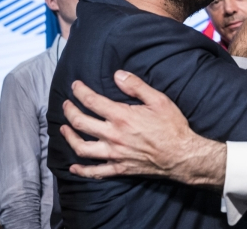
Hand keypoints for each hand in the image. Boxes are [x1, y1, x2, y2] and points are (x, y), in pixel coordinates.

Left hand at [61, 70, 225, 188]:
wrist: (182, 155)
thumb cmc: (172, 126)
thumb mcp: (159, 100)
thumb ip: (136, 86)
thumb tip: (118, 74)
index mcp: (122, 117)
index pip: (92, 101)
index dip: (80, 91)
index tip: (76, 86)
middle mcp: (113, 136)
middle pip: (80, 123)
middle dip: (69, 111)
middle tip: (66, 104)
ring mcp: (114, 154)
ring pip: (81, 147)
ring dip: (69, 137)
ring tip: (64, 128)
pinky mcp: (119, 168)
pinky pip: (95, 172)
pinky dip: (81, 170)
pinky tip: (73, 166)